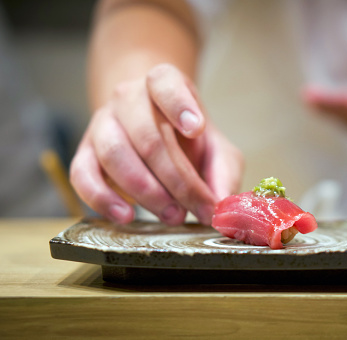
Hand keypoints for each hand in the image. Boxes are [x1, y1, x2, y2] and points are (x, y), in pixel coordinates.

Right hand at [70, 64, 242, 224]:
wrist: (153, 131)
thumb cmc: (188, 141)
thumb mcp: (217, 149)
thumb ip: (224, 174)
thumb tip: (221, 207)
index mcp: (163, 85)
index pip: (165, 82)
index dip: (179, 104)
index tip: (197, 129)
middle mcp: (128, 99)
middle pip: (146, 134)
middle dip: (175, 178)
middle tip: (194, 208)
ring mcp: (102, 124)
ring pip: (115, 154)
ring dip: (146, 191)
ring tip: (172, 215)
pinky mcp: (84, 153)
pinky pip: (82, 174)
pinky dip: (101, 198)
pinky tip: (126, 216)